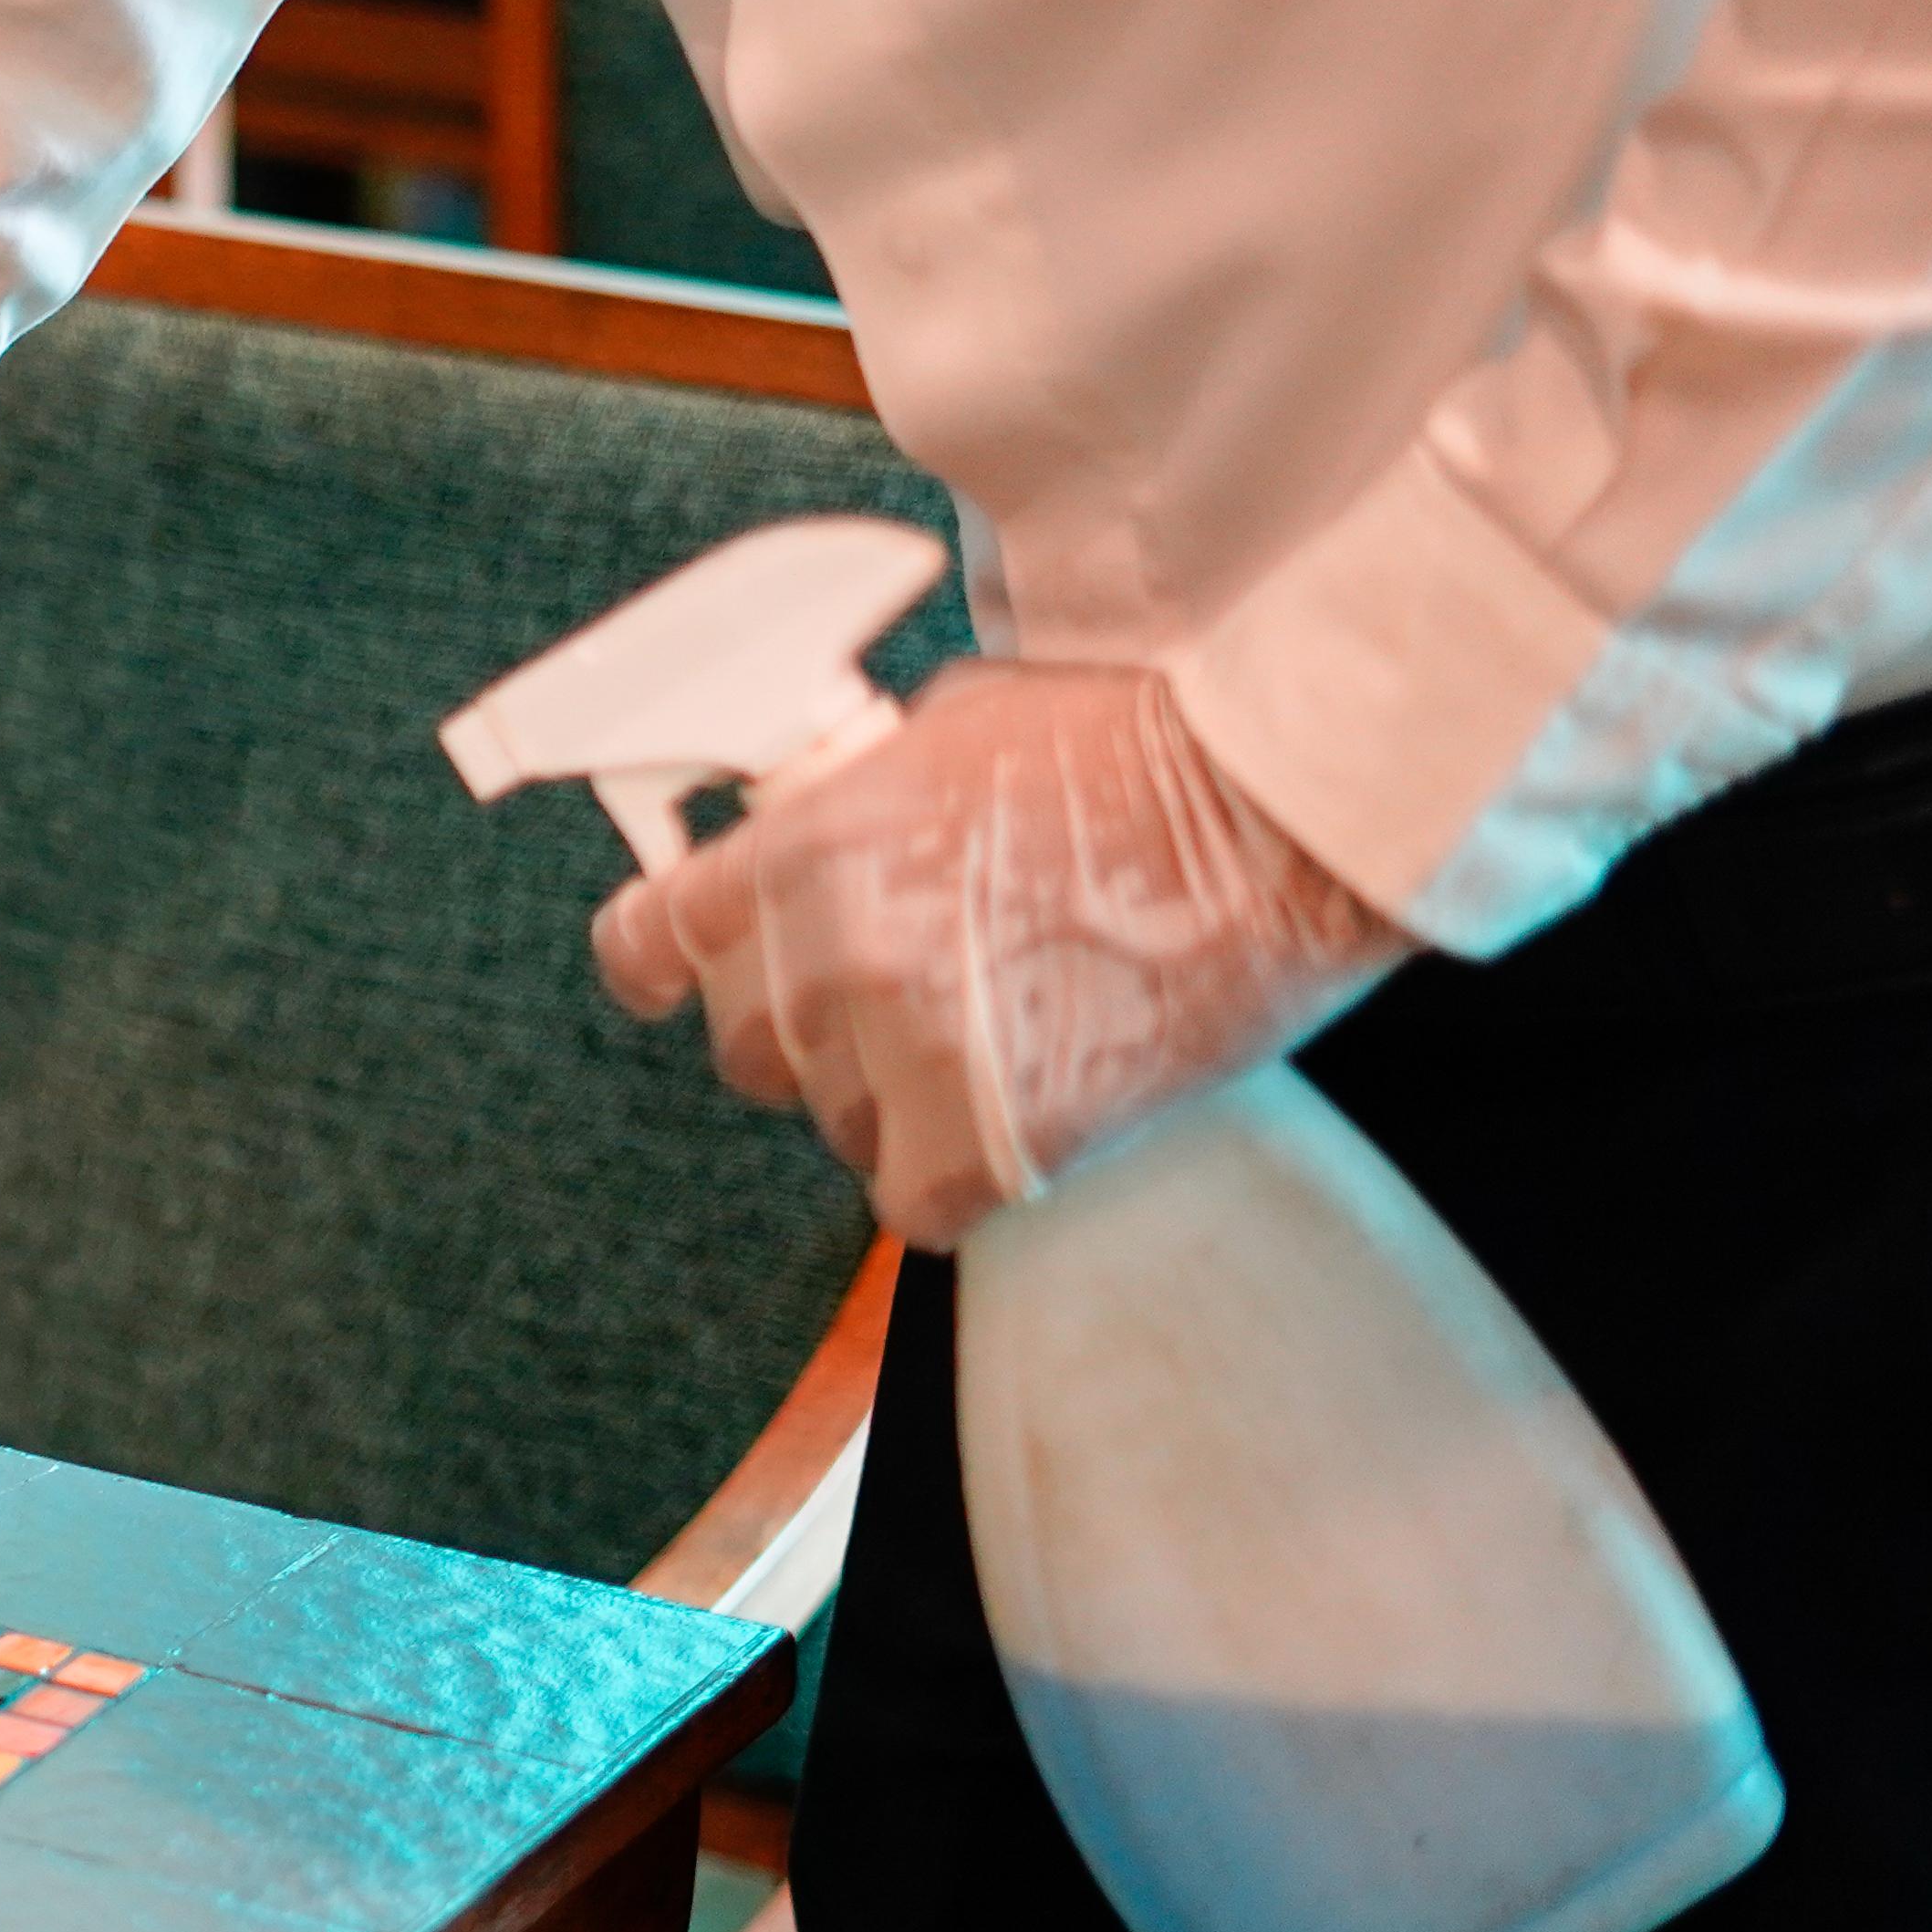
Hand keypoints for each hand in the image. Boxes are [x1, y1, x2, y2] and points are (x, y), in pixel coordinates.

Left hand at [589, 659, 1405, 1246]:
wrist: (1283, 809)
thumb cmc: (1142, 743)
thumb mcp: (952, 726)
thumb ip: (851, 796)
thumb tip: (809, 828)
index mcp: (804, 847)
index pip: (648, 944)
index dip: (668, 971)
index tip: (685, 984)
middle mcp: (833, 952)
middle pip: (750, 1051)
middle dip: (816, 1035)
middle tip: (916, 1003)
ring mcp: (909, 1046)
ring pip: (838, 1127)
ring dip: (899, 1102)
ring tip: (1004, 1040)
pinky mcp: (994, 1134)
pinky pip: (914, 1204)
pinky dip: (956, 1180)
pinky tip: (1019, 1122)